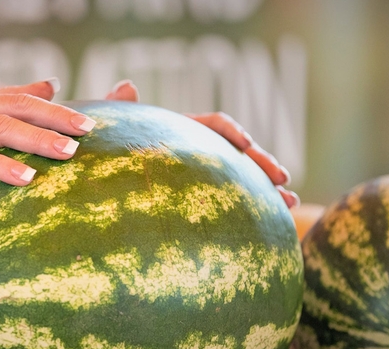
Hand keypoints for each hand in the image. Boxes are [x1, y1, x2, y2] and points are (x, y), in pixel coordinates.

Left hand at [106, 80, 299, 207]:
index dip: (232, 132)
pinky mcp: (202, 197)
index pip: (214, 124)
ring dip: (268, 189)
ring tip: (290, 204)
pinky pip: (234, 201)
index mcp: (181, 130)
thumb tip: (127, 86)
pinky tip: (275, 223)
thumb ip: (117, 110)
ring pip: (243, 178)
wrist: (98, 175)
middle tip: (282, 180)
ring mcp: (203, 175)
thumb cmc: (102, 150)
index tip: (244, 146)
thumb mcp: (110, 130)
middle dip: (263, 163)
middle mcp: (198, 150)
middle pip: (238, 152)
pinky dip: (255, 209)